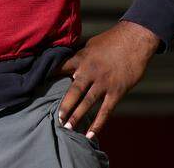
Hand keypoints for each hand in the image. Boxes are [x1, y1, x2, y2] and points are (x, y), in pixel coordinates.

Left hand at [54, 20, 158, 139]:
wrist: (135, 38)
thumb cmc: (113, 40)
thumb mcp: (91, 44)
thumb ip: (81, 56)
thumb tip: (70, 64)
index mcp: (81, 58)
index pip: (61, 69)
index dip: (49, 77)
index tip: (37, 86)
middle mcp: (90, 72)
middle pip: (73, 91)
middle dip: (64, 106)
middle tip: (56, 118)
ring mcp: (103, 82)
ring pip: (87, 103)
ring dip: (76, 116)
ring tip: (67, 128)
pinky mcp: (117, 91)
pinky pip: (106, 110)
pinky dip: (98, 124)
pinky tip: (91, 135)